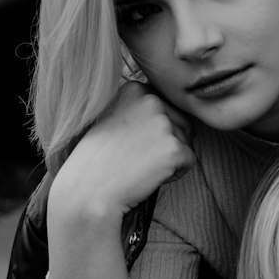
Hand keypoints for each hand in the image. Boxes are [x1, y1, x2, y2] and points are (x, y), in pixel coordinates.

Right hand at [49, 80, 195, 227]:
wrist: (89, 189)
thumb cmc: (98, 159)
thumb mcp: (114, 117)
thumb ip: (141, 109)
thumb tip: (176, 114)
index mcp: (136, 88)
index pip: (167, 108)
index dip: (154, 132)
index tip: (131, 144)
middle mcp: (151, 100)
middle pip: (181, 123)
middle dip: (166, 144)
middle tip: (137, 158)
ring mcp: (163, 123)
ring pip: (186, 142)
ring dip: (170, 159)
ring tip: (141, 166)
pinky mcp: (173, 148)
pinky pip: (190, 161)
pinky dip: (175, 174)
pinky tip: (150, 176)